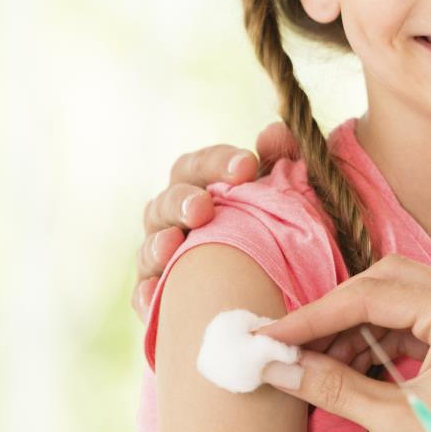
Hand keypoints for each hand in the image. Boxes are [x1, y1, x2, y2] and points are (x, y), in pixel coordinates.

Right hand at [131, 123, 298, 322]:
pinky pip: (145, 296)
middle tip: (203, 208)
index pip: (199, 166)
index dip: (219, 162)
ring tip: (171, 247)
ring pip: (149, 246)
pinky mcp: (159, 298)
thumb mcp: (285, 196)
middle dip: (183, 201)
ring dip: (158, 244)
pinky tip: (155, 296)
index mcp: (200, 187)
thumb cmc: (274, 232)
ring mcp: (162, 257)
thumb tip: (274, 133)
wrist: (276, 289)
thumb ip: (281, 161)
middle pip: (167, 201)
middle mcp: (175, 218)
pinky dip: (147, 295)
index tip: (248, 166)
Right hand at [258, 256, 430, 431]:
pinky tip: (359, 366)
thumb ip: (335, 387)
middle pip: (390, 281)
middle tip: (294, 344)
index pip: (374, 295)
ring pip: (407, 299)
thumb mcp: (397, 422)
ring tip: (321, 363)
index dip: (316, 315)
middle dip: (338, 312)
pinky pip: (427, 322)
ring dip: (362, 326)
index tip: (273, 334)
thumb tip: (280, 367)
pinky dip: (390, 340)